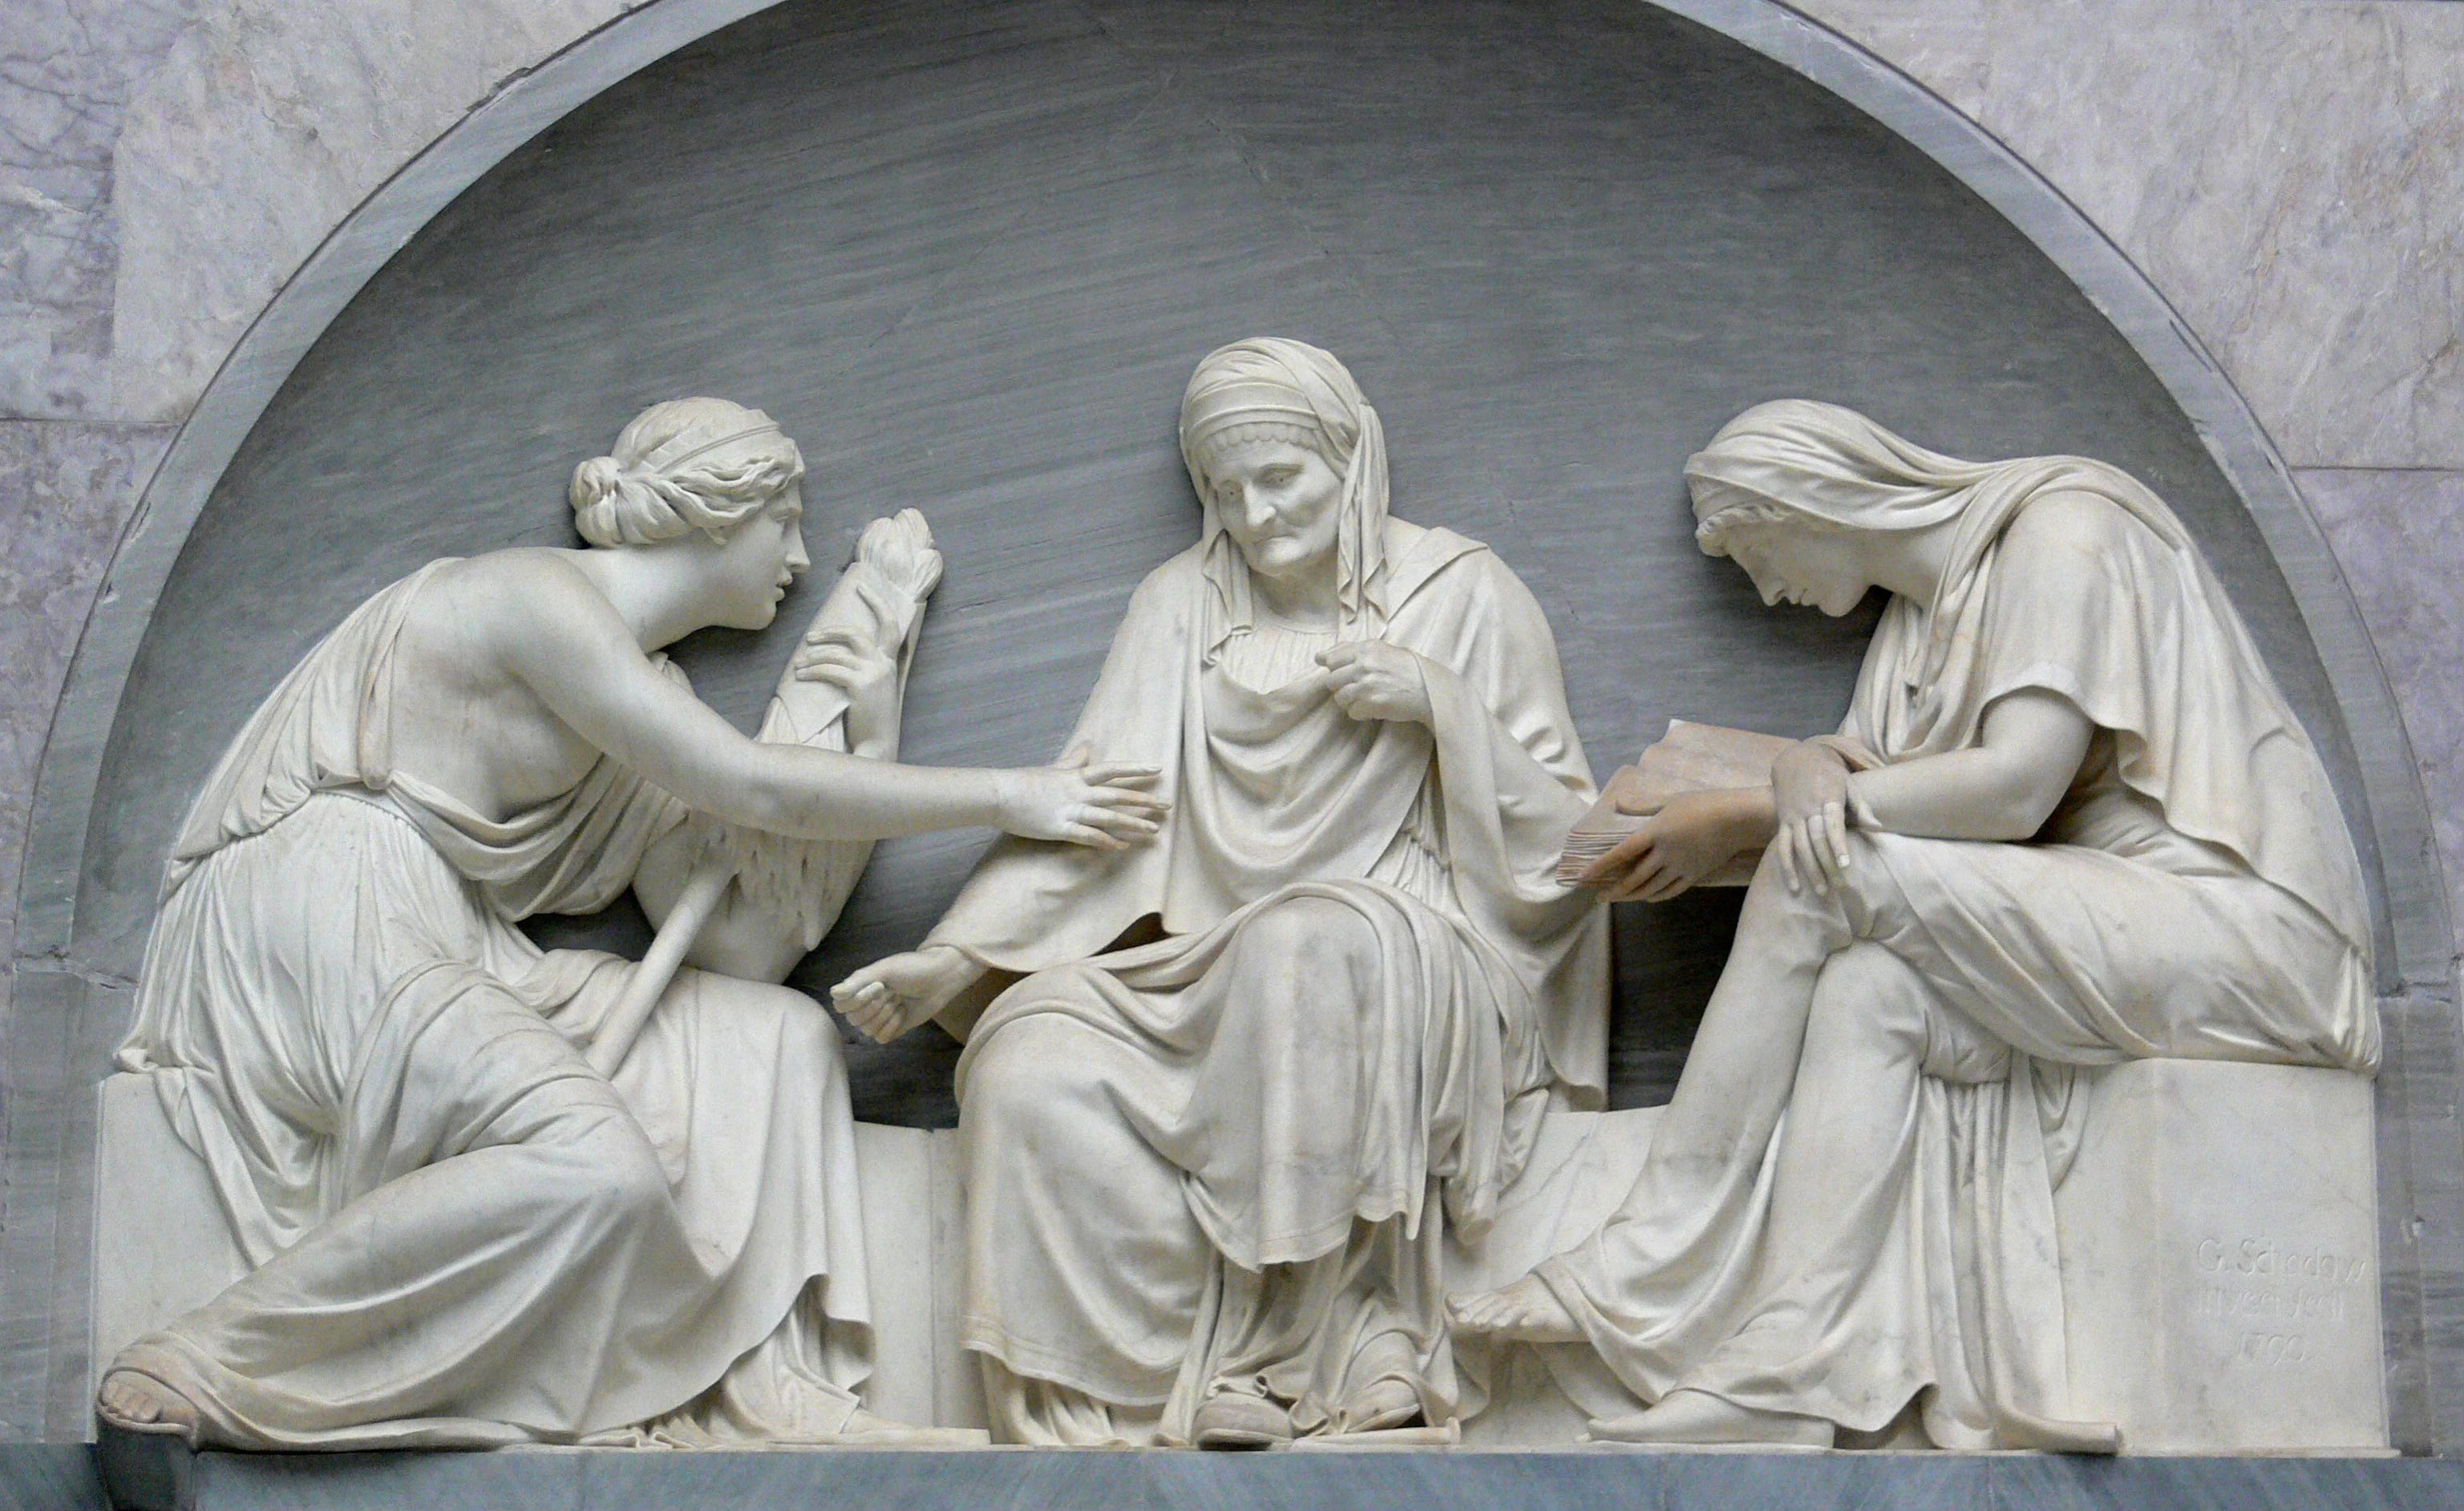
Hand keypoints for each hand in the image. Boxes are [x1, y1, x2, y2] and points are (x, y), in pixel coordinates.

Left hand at [793, 578, 902, 741]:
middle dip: (831, 630)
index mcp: (889, 664)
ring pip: (837, 653)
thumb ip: (864, 670)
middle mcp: (884, 665)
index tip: (863, 586)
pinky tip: (801, 676)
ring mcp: (873, 674)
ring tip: (799, 664)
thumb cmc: (871, 722)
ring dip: (814, 657)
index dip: (877, 603)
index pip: (890, 625)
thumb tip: (838, 654)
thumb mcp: (873, 690)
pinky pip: (830, 670)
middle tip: (811, 635)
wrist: (877, 747)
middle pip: (856, 634)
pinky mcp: (860, 685)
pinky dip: (812, 671)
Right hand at [833, 944, 983, 1042]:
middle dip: (877, 1005)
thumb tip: (833, 993)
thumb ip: (858, 981)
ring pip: (867, 1030)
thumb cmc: (911, 968)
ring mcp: (879, 1019)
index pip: (841, 1006)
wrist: (939, 978)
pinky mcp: (892, 1030)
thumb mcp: (884, 969)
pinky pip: (881, 1038)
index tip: (879, 985)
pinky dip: (893, 1026)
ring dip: (886, 1015)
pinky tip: (903, 1013)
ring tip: (900, 1001)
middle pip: (854, 1020)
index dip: (859, 999)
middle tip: (894, 991)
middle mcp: (865, 1005)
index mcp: (859, 988)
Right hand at [994, 745, 1168, 848]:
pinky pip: (1089, 836)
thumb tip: (1088, 747)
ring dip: (1133, 824)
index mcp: (1076, 776)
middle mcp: (1078, 792)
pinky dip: (1107, 842)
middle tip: (1167, 806)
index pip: (1112, 769)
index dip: (1136, 769)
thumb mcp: (1053, 768)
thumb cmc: (1024, 782)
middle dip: (1144, 800)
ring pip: (1109, 817)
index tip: (1158, 769)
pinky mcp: (1060, 828)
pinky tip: (1122, 847)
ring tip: (1154, 830)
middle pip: (1118, 795)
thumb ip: (1073, 760)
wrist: (999, 794)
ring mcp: (1070, 810)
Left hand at [1317, 640, 1432, 725]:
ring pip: (1340, 698)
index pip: (1332, 658)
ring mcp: (1367, 685)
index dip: (1328, 665)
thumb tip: (1323, 655)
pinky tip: (1373, 707)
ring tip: (1365, 698)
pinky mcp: (1372, 703)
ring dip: (1349, 701)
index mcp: (1366, 649)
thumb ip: (1356, 650)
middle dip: (1340, 686)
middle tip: (1355, 687)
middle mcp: (1364, 665)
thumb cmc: (1408, 668)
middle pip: (1332, 680)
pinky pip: (1352, 712)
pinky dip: (1361, 713)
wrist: (1429, 689)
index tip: (1325, 667)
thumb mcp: (1384, 649)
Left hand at [1578, 788, 1751, 902]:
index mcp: (1655, 832)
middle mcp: (1665, 853)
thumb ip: (1641, 805)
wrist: (1737, 819)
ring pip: (1651, 888)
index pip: (1622, 852)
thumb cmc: (1702, 803)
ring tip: (1619, 899)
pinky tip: (1647, 898)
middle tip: (1600, 898)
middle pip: (1634, 877)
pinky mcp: (1695, 875)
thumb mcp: (1669, 800)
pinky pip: (1671, 891)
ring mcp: (1680, 867)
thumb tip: (1618, 802)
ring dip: (1632, 895)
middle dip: (1615, 890)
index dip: (1602, 865)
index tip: (1585, 876)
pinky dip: (1656, 896)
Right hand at [1769, 740, 1852, 895]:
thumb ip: (1862, 807)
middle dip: (1827, 864)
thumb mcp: (1848, 783)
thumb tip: (1877, 828)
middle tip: (1840, 886)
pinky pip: (1783, 847)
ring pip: (1799, 847)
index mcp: (1827, 798)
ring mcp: (1793, 817)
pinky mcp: (1782, 822)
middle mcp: (1807, 809)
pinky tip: (1795, 887)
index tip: (1845, 864)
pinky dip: (1787, 868)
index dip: (1837, 844)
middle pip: (1816, 840)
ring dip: (1810, 870)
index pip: (1832, 824)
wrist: (1795, 759)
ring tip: (1822, 891)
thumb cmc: (1829, 774)